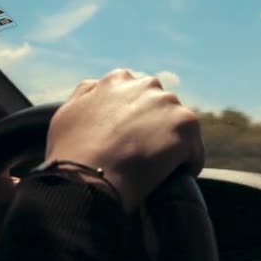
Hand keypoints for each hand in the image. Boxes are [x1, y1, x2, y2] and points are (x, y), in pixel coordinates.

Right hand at [46, 68, 203, 212]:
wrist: (87, 179)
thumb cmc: (71, 153)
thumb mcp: (66, 113)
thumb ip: (85, 95)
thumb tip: (95, 87)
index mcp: (117, 80)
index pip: (135, 96)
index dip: (131, 120)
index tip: (125, 138)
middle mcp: (145, 85)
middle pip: (160, 108)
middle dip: (153, 128)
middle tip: (139, 154)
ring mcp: (167, 104)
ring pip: (178, 128)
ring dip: (170, 145)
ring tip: (153, 169)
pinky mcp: (186, 126)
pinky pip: (194, 150)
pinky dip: (186, 164)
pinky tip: (169, 178)